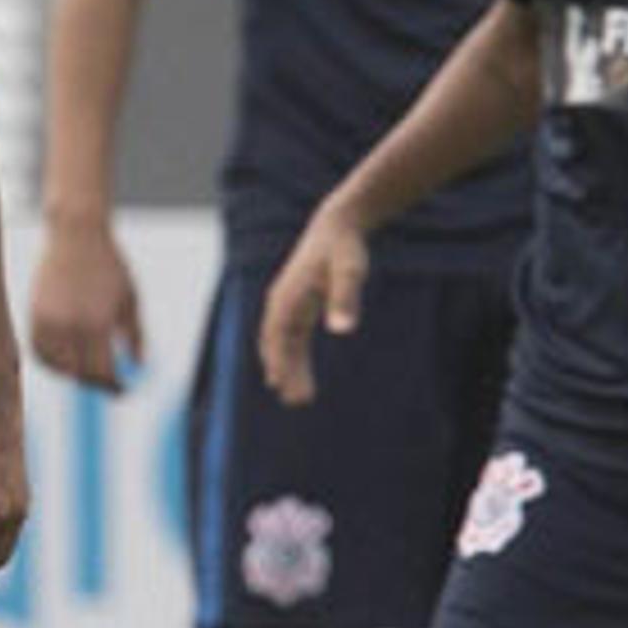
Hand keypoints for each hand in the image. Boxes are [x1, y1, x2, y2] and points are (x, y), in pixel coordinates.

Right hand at [27, 222, 146, 391]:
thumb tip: (138, 367)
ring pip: (55, 366)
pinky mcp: (33, 313)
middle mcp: (68, 326)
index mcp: (96, 324)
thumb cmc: (110, 265)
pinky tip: (65, 357)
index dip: (113, 386)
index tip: (123, 390)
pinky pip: (38, 351)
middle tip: (107, 383)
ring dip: (71, 374)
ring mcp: (47, 321)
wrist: (76, 233)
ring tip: (86, 370)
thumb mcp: (131, 300)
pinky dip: (51, 361)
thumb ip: (136, 336)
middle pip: (79, 373)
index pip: (102, 372)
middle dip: (95, 382)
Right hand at [257, 207, 370, 405]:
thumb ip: (346, 299)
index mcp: (289, 295)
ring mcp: (287, 304)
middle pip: (277, 344)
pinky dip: (290, 359)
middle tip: (298, 402)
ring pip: (282, 344)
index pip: (278, 336)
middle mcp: (281, 301)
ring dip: (287, 370)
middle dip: (285, 372)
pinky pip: (289, 339)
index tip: (286, 387)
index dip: (280, 362)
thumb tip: (343, 331)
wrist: (337, 226)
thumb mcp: (350, 270)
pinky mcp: (297, 307)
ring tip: (299, 398)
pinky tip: (296, 379)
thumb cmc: (344, 248)